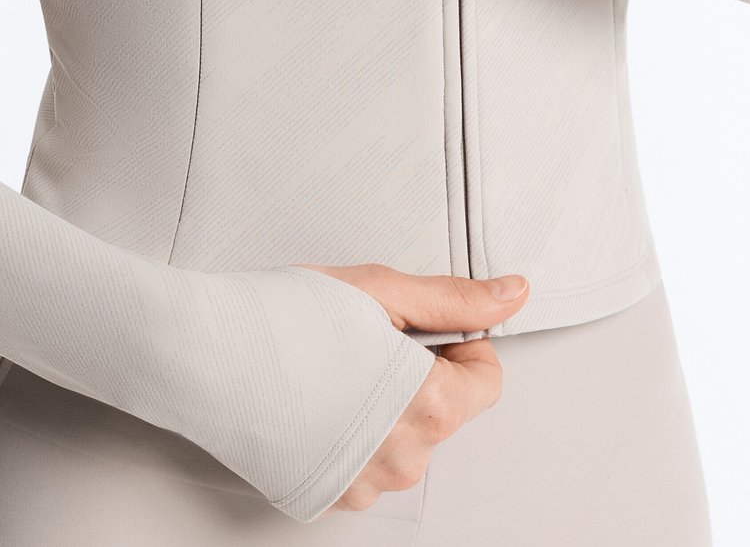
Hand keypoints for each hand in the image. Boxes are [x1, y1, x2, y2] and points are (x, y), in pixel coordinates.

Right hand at [293, 261, 529, 512]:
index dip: (459, 343)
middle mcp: (403, 458)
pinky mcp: (326, 495)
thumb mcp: (380, 291)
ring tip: (333, 366)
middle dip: (419, 372)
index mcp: (428, 405)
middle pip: (444, 410)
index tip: (420, 327)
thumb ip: (455, 300)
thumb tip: (511, 295)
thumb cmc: (283, 316)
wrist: (202, 353)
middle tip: (364, 338)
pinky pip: (366, 464)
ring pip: (405, 438)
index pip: (488, 382)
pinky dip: (352, 434)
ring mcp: (363, 484)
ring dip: (385, 405)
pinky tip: (315, 398)